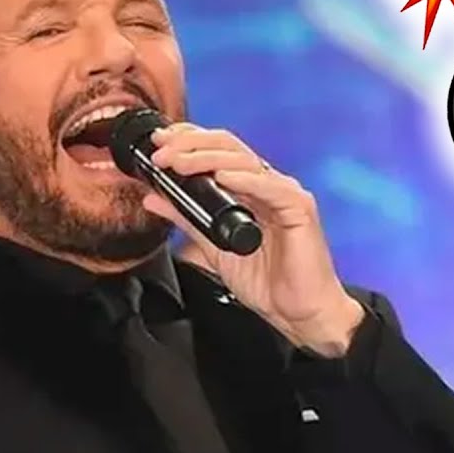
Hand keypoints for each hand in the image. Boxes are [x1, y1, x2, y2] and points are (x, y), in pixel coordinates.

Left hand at [145, 124, 363, 355]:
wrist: (298, 313)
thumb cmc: (267, 280)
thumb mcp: (212, 246)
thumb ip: (185, 218)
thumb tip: (153, 197)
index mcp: (248, 188)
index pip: (218, 150)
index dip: (188, 140)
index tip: (158, 142)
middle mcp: (266, 184)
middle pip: (228, 146)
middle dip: (190, 144)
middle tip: (161, 153)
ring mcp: (283, 193)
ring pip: (244, 160)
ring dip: (207, 158)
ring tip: (180, 162)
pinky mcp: (300, 208)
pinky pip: (270, 187)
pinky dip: (244, 179)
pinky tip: (222, 176)